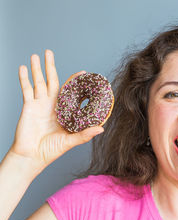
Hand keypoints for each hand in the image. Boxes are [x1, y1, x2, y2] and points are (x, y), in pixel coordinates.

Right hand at [8, 50, 103, 175]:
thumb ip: (84, 134)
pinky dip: (24, 78)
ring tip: (37, 55)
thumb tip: (102, 129)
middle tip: (50, 52)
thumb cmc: (51, 150)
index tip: (84, 73)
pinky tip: (23, 67)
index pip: (70, 92)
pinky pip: (26, 89)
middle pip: (52, 80)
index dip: (76, 82)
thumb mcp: (70, 141)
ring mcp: (39, 104)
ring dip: (38, 68)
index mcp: (64, 111)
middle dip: (51, 66)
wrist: (32, 156)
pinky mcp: (28, 107)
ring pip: (39, 81)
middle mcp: (52, 105)